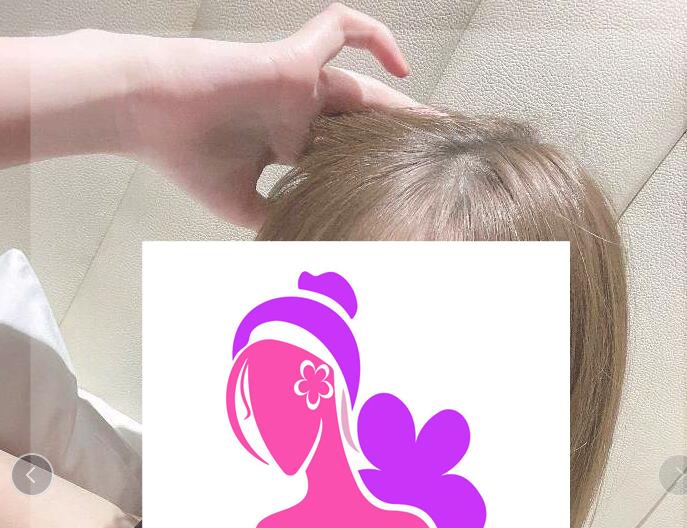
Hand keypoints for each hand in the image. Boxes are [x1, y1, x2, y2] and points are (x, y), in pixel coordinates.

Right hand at [129, 4, 412, 227]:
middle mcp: (296, 113)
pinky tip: (401, 66)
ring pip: (362, 87)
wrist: (146, 112)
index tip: (399, 194)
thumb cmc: (183, 155)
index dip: (369, 169)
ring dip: (401, 105)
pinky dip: (370, 35)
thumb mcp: (238, 203)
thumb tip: (304, 240)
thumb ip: (275, 216)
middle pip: (360, 125)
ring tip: (440, 125)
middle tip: (436, 160)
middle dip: (396, 141)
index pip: (339, 156)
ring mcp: (296, 85)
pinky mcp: (291, 59)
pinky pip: (338, 29)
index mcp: (285, 142)